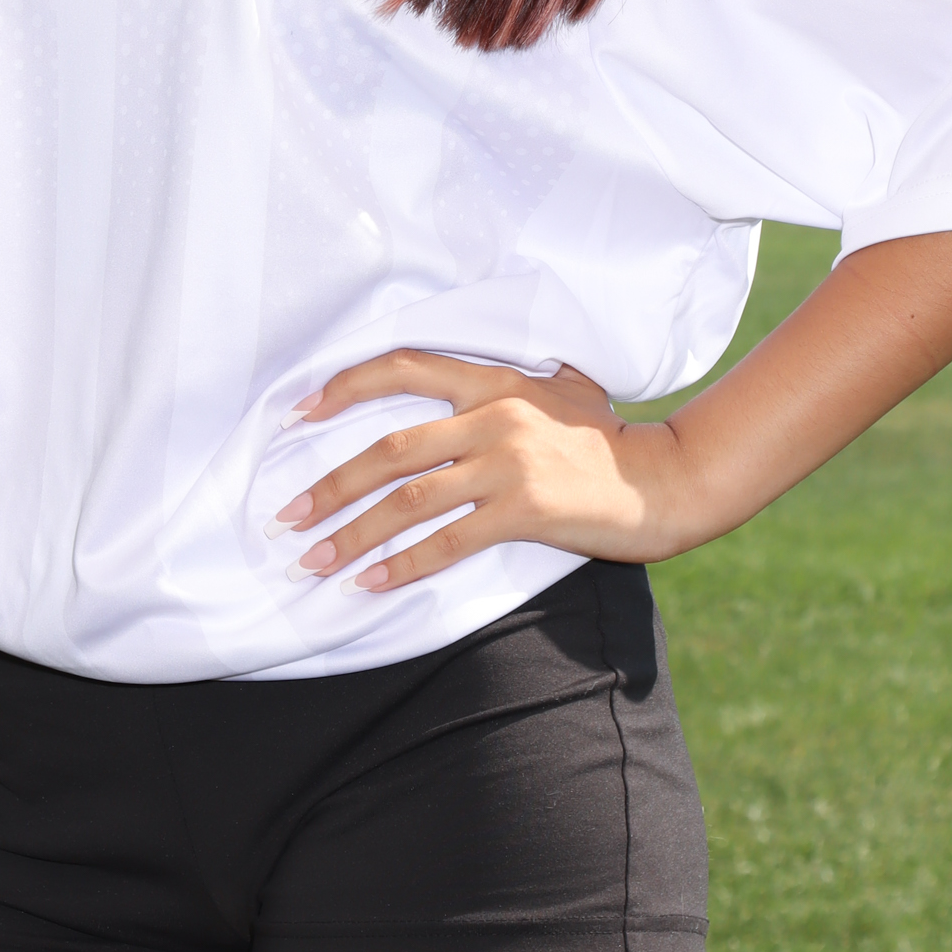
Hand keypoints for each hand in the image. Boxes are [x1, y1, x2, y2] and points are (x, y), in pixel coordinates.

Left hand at [272, 351, 670, 592]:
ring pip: (407, 501)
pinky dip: (402, 565)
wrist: (664, 478)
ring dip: (351, 534)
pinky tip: (370, 583)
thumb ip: (507, 379)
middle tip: (286, 517)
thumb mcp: (559, 384)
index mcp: (493, 378)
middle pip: (388, 450)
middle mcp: (492, 414)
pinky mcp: (525, 509)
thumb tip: (463, 377)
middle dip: (329, 487)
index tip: (297, 414)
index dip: (342, 387)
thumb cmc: (608, 436)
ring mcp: (508, 463)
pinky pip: (447, 542)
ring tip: (313, 560)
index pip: (400, 367)